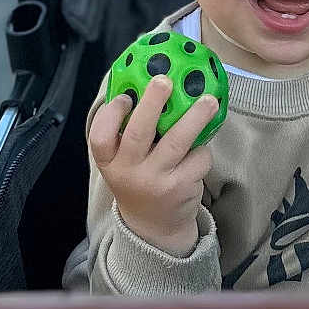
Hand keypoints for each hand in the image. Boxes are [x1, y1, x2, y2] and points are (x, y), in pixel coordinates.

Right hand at [88, 75, 217, 255]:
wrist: (152, 227)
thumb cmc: (138, 177)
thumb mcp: (122, 160)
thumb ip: (126, 131)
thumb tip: (146, 81)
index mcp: (109, 160)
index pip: (99, 136)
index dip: (111, 113)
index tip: (125, 96)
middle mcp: (128, 171)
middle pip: (138, 133)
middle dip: (152, 103)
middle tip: (165, 80)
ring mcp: (155, 181)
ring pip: (177, 142)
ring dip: (195, 118)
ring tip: (209, 101)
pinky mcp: (180, 188)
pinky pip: (197, 157)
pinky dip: (203, 148)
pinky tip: (200, 148)